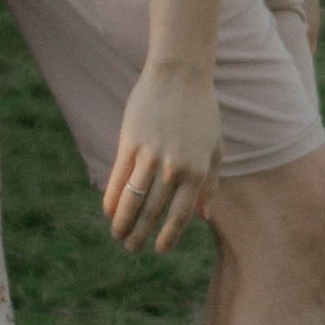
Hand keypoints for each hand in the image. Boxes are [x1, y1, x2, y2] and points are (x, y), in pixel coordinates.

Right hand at [102, 65, 220, 253]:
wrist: (180, 74)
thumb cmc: (201, 111)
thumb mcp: (215, 147)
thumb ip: (211, 183)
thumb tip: (204, 217)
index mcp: (198, 171)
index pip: (180, 215)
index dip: (169, 237)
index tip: (160, 250)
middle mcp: (174, 167)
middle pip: (153, 212)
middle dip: (141, 236)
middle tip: (132, 248)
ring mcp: (151, 155)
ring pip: (133, 201)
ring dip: (123, 223)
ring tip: (118, 236)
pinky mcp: (130, 142)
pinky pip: (119, 179)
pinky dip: (112, 199)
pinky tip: (109, 211)